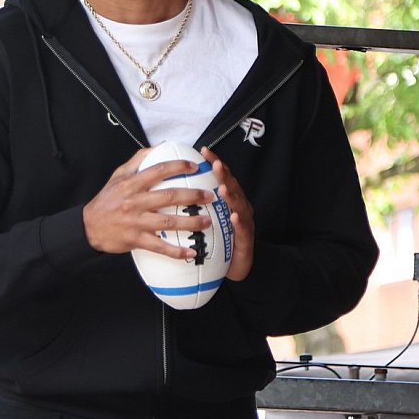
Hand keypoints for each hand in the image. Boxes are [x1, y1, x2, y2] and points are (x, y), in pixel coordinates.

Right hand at [83, 149, 213, 258]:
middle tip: (210, 196)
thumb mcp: (118, 175)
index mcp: (132, 184)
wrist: (88, 226)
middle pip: (169, 196)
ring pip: (168, 221)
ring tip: (207, 222)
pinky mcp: (136, 240)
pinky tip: (191, 252)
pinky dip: (175, 251)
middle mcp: (135, 201)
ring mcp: (136, 221)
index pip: (158, 170)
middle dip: (192, 195)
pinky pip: (159, 246)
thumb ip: (138, 160)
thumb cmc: (106, 199)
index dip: (178, 167)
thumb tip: (159, 146)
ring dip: (190, 222)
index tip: (195, 166)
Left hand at [203, 146, 252, 280]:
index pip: (220, 178)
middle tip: (215, 164)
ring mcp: (244, 223)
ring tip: (223, 188)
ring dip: (232, 196)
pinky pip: (242, 230)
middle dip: (224, 175)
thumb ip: (193, 205)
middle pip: (232, 186)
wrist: (232, 268)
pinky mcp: (246, 240)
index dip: (213, 164)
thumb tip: (172, 189)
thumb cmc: (216, 243)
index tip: (203, 150)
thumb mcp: (203, 220)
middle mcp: (238, 208)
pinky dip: (238, 222)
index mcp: (227, 201)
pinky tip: (234, 217)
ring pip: (239, 206)